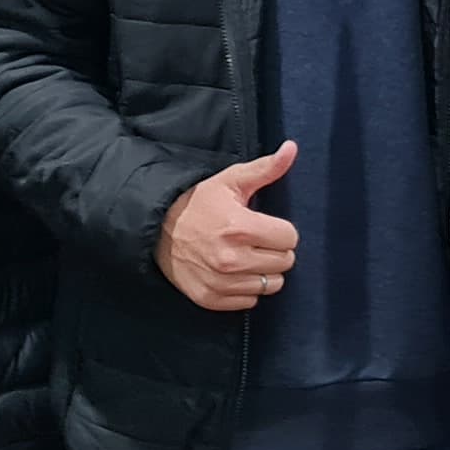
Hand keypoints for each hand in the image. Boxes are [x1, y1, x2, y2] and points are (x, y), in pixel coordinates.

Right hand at [156, 145, 298, 311]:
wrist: (158, 228)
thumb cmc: (199, 203)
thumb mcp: (231, 180)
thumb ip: (266, 168)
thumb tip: (292, 148)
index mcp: (240, 227)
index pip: (290, 238)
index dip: (281, 230)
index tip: (264, 225)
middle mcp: (232, 259)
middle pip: (284, 262)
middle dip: (275, 250)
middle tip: (255, 240)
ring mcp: (220, 282)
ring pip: (271, 284)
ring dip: (263, 271)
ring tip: (245, 255)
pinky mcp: (210, 298)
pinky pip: (250, 300)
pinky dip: (246, 288)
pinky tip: (233, 272)